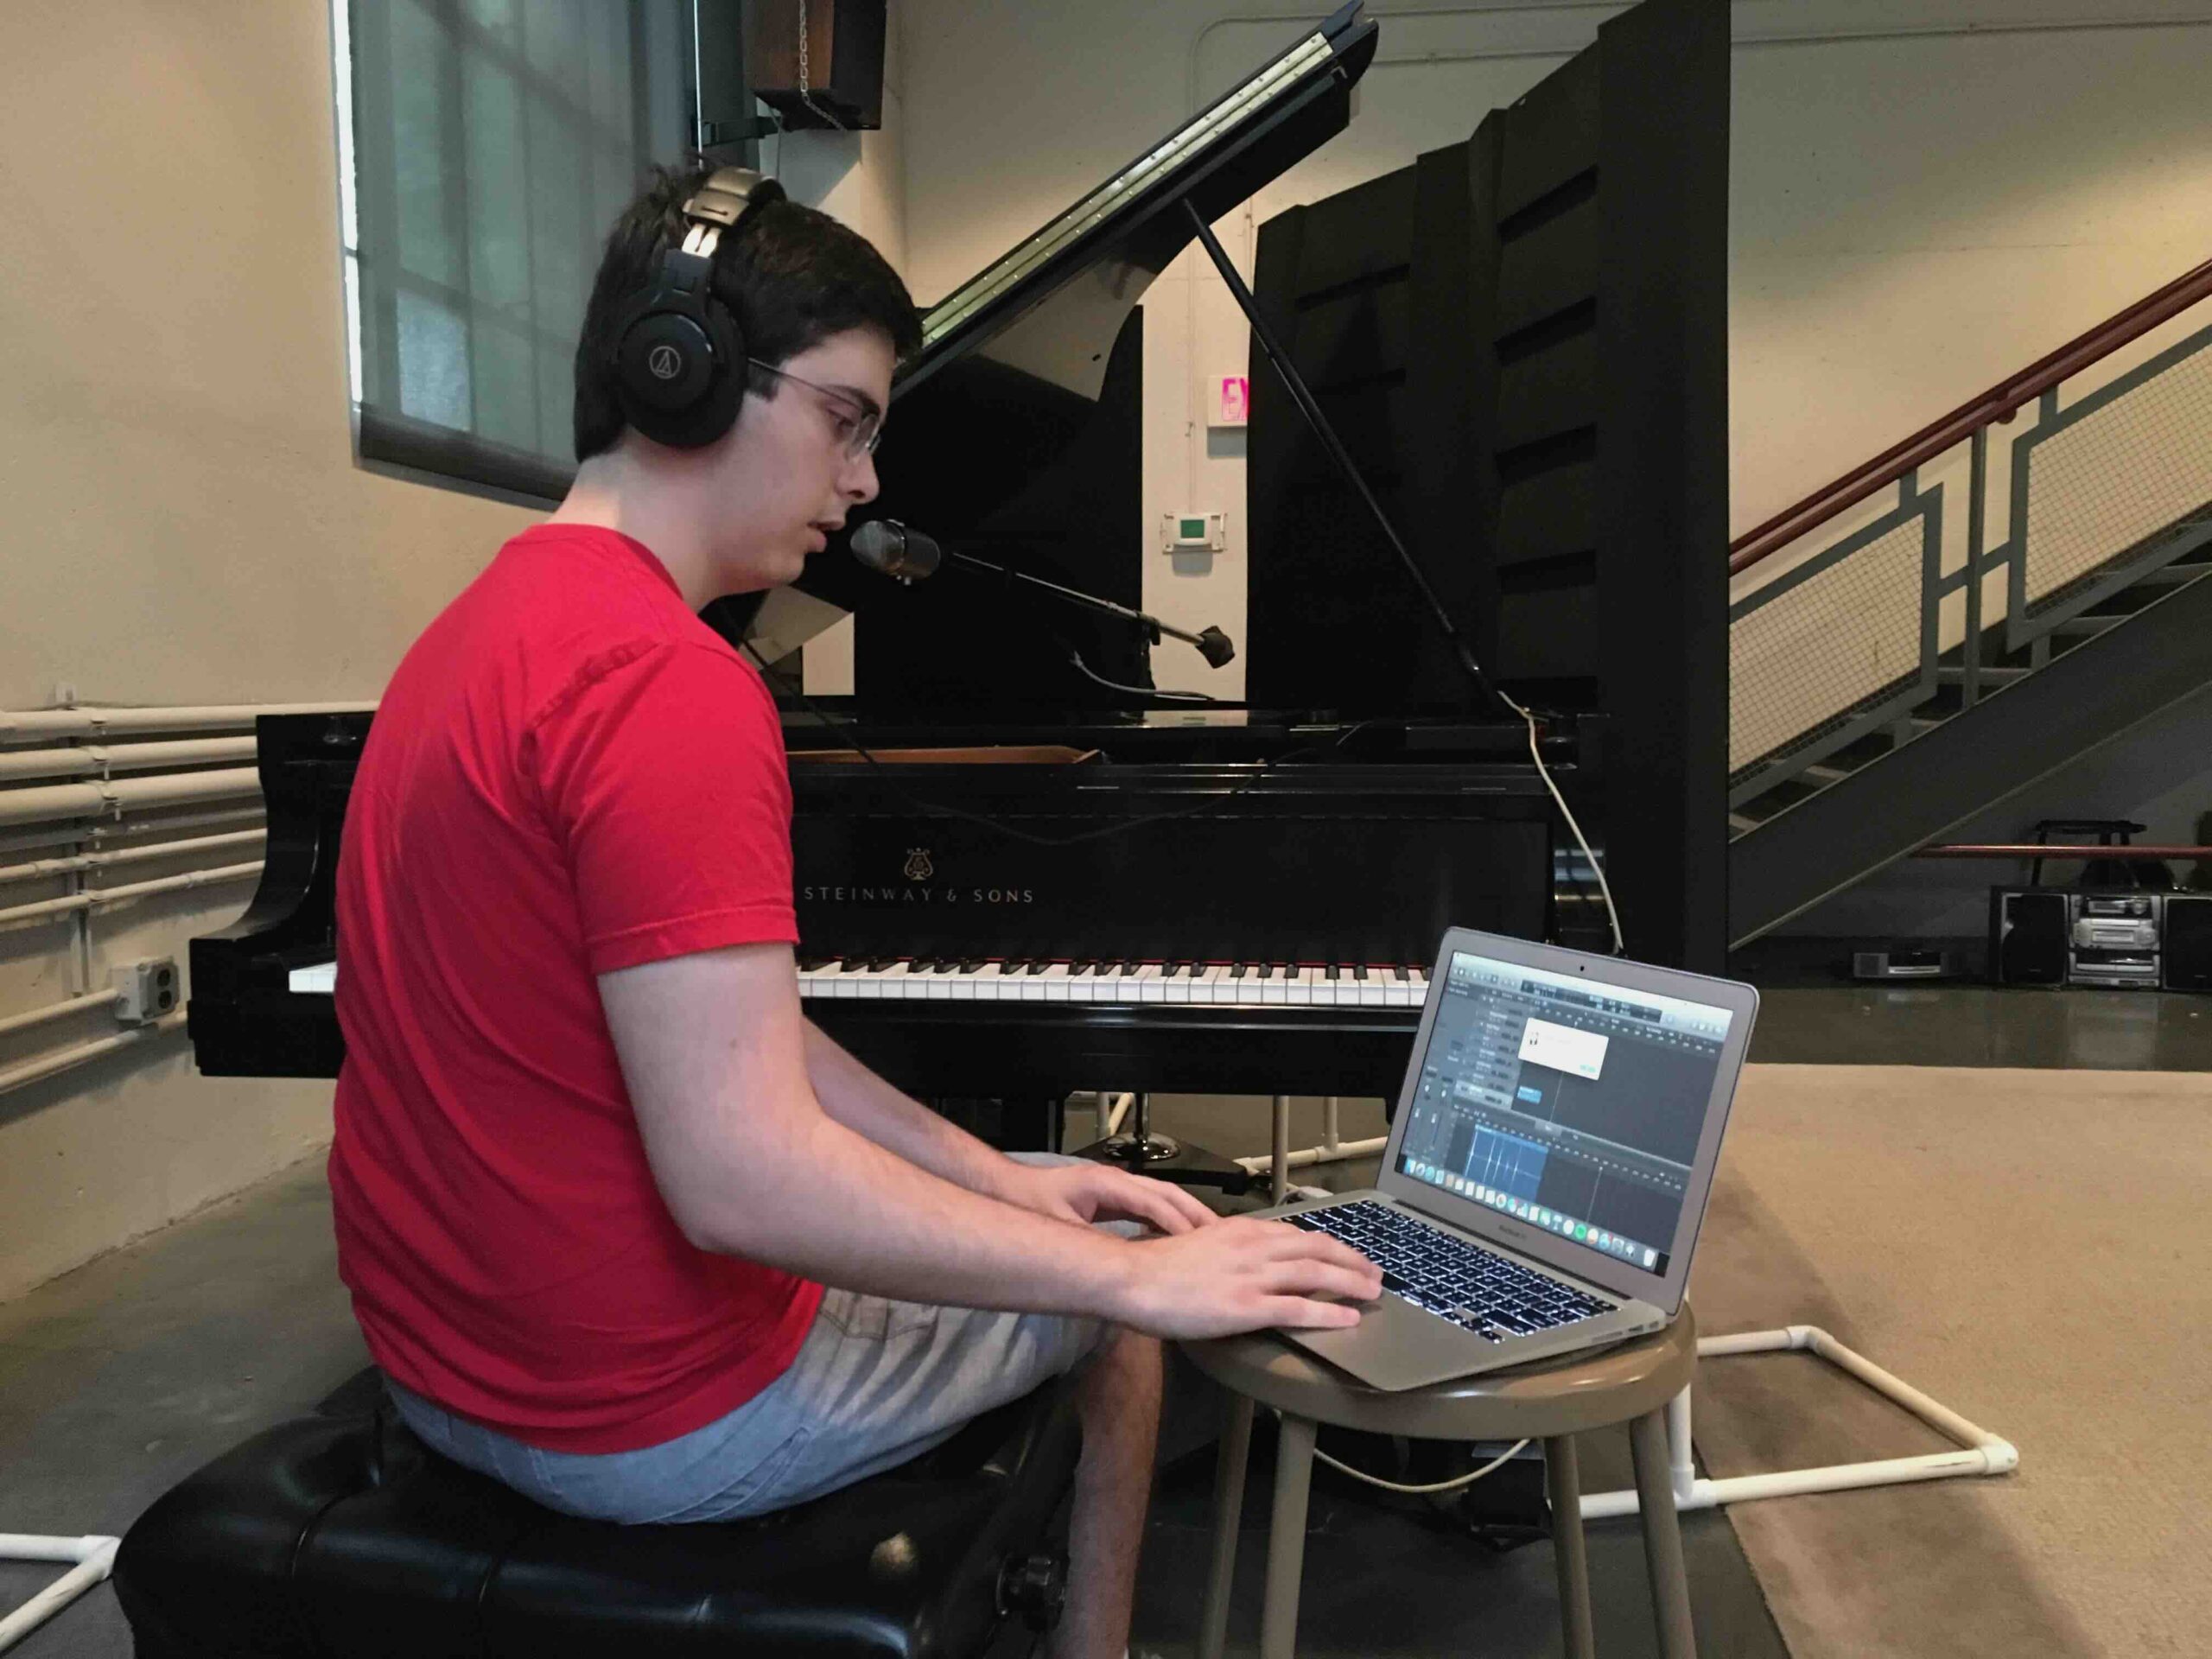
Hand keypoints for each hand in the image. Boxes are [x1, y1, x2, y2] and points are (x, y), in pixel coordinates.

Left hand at [1000, 1160, 1218, 1235]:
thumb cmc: (1028, 1203)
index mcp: (1106, 1184)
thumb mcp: (1061, 1229)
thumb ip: (1092, 1244)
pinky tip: (1178, 1239)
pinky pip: (1149, 1206)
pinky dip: (1168, 1220)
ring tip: (1211, 1240)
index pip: (1154, 1202)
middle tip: (1221, 1240)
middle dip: (1195, 1215)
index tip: (1201, 1244)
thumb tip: (1123, 1265)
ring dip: (1186, 1216)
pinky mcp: (1111, 1197)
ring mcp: (1115, 1187)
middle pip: (1167, 1194)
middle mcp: (1116, 1181)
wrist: (1007, 1188)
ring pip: (1162, 1198)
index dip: (1179, 1224)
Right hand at [1105, 1215, 1383, 1339]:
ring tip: (1371, 1292)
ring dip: (1350, 1282)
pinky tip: (1347, 1320)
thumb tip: (1251, 1260)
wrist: (1134, 1280)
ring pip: (1315, 1273)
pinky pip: (1298, 1308)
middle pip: (1316, 1248)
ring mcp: (1251, 1276)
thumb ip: (1230, 1248)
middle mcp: (1252, 1247)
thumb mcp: (1201, 1243)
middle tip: (1373, 1273)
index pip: (1297, 1233)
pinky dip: (1328, 1313)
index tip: (1346, 1253)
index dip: (1329, 1244)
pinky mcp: (1246, 1307)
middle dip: (1350, 1260)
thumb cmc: (1158, 1267)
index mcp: (1241, 1230)